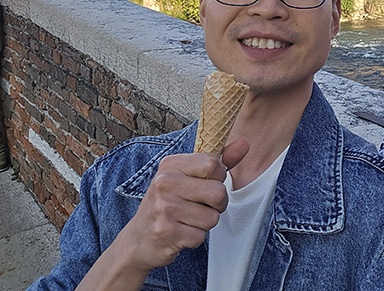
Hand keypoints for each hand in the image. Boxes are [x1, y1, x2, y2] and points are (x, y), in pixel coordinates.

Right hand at [76, 139, 249, 290]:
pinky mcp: (165, 232)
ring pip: (212, 218)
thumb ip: (219, 161)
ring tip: (187, 220)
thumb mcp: (188, 177)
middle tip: (200, 207)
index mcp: (170, 165)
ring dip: (205, 223)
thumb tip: (245, 143)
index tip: (206, 184)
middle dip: (217, 205)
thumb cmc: (168, 204)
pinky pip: (200, 236)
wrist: (138, 239)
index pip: (213, 164)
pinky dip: (195, 238)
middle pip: (218, 192)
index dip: (218, 178)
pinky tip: (180, 233)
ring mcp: (163, 208)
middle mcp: (164, 183)